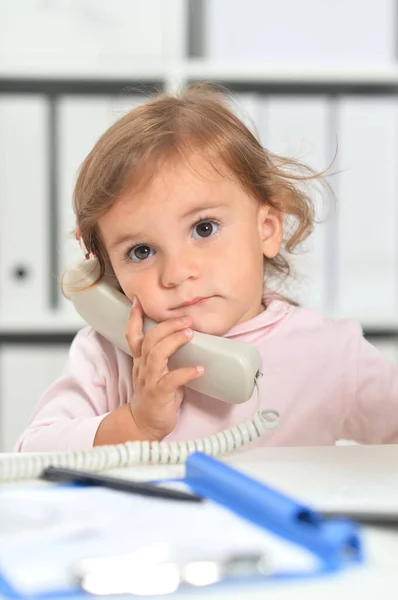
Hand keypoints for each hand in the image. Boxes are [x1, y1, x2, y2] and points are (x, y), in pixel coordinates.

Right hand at [125, 297, 203, 439]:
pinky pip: (172, 380)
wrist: (143, 425)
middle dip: (167, 326)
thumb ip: (166, 357)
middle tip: (186, 318)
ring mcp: (149, 380)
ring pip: (157, 355)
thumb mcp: (156, 373)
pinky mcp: (158, 394)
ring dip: (174, 342)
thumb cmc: (154, 397)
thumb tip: (186, 339)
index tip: (138, 300)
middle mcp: (143, 367)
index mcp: (141, 361)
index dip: (134, 317)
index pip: (134, 335)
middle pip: (149, 339)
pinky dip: (186, 372)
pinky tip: (200, 369)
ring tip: (190, 334)